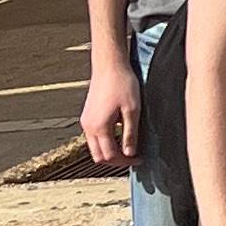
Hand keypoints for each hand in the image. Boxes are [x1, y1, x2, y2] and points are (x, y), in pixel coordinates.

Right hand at [81, 48, 140, 170]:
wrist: (109, 65)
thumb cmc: (123, 84)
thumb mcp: (132, 110)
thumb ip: (130, 134)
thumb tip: (130, 154)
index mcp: (99, 127)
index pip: (110, 156)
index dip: (125, 161)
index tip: (139, 158)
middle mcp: (88, 127)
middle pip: (98, 156)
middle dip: (115, 160)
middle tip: (132, 157)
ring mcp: (86, 121)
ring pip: (94, 147)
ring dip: (109, 151)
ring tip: (127, 147)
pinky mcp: (87, 116)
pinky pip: (93, 137)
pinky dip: (104, 141)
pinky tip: (119, 134)